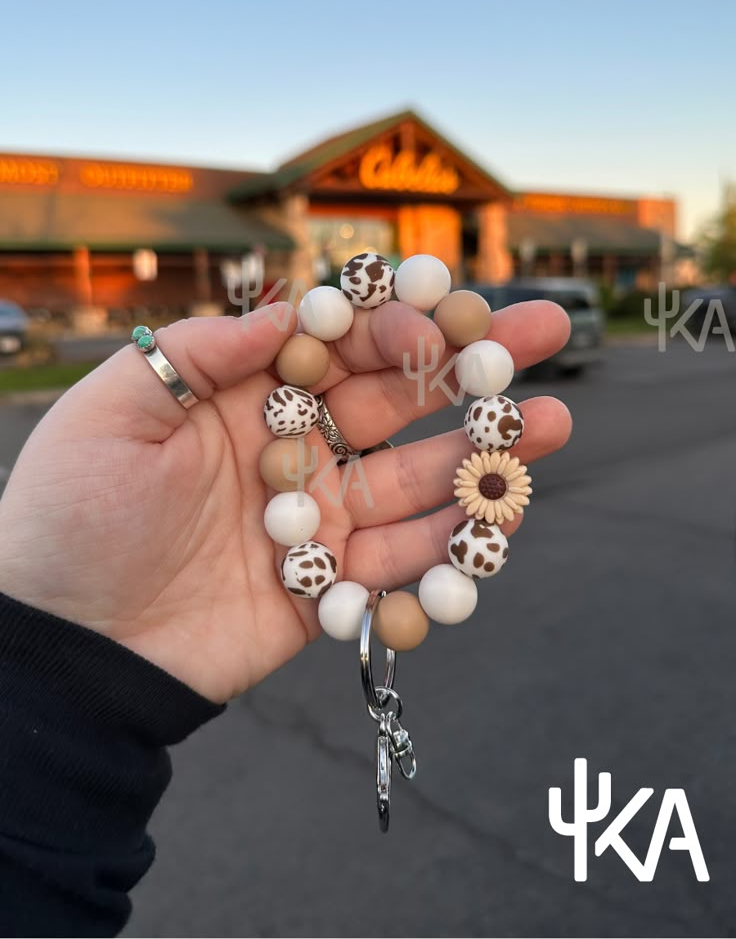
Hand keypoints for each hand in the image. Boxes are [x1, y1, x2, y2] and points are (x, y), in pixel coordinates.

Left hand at [0, 300, 570, 701]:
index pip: (340, 346)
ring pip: (415, 482)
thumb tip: (289, 311)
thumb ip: (204, 353)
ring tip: (552, 424)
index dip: (396, 323)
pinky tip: (503, 515)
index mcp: (248, 400)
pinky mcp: (327, 589)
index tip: (444, 314)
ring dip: (483, 454)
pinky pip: (401, 566)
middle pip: (399, 402)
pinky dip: (451, 546)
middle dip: (473, 367)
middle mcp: (294, 452)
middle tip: (548, 332)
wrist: (65, 646)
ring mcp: (317, 521)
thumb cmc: (72, 518)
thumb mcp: (114, 411)